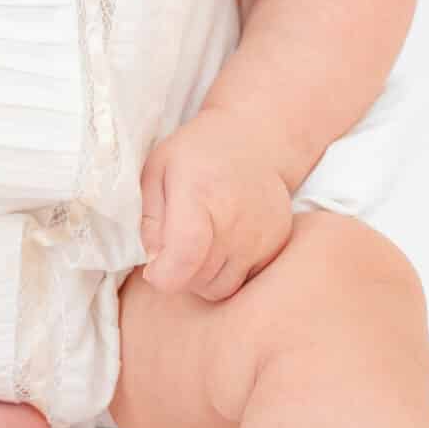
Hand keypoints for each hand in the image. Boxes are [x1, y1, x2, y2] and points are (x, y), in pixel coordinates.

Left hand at [138, 108, 294, 302]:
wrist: (254, 139)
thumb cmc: (196, 155)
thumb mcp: (156, 171)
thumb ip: (149, 219)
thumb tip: (156, 261)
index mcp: (199, 193)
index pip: (186, 254)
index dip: (164, 274)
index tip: (154, 269)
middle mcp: (235, 217)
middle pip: (200, 280)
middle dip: (180, 275)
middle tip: (175, 250)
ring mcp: (262, 232)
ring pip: (224, 288)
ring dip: (204, 278)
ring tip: (199, 248)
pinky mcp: (279, 241)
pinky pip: (247, 279)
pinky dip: (230, 271)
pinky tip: (223, 245)